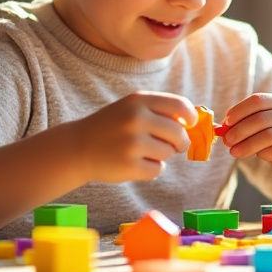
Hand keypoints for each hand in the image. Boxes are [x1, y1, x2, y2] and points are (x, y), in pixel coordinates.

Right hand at [69, 91, 195, 182]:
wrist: (78, 147)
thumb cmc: (112, 127)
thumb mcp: (131, 108)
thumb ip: (160, 110)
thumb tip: (193, 122)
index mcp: (138, 101)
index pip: (179, 106)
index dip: (190, 116)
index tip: (191, 123)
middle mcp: (136, 119)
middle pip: (178, 133)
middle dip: (180, 142)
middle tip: (174, 146)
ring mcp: (132, 143)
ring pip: (168, 153)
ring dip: (161, 156)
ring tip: (142, 152)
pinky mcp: (129, 166)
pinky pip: (157, 170)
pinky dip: (151, 169)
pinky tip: (134, 163)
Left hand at [221, 94, 271, 182]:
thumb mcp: (271, 126)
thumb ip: (251, 123)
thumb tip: (223, 126)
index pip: (258, 100)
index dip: (239, 110)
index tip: (225, 122)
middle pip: (260, 118)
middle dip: (239, 130)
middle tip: (226, 140)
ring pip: (266, 136)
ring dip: (246, 144)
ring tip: (233, 152)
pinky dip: (261, 154)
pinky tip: (257, 156)